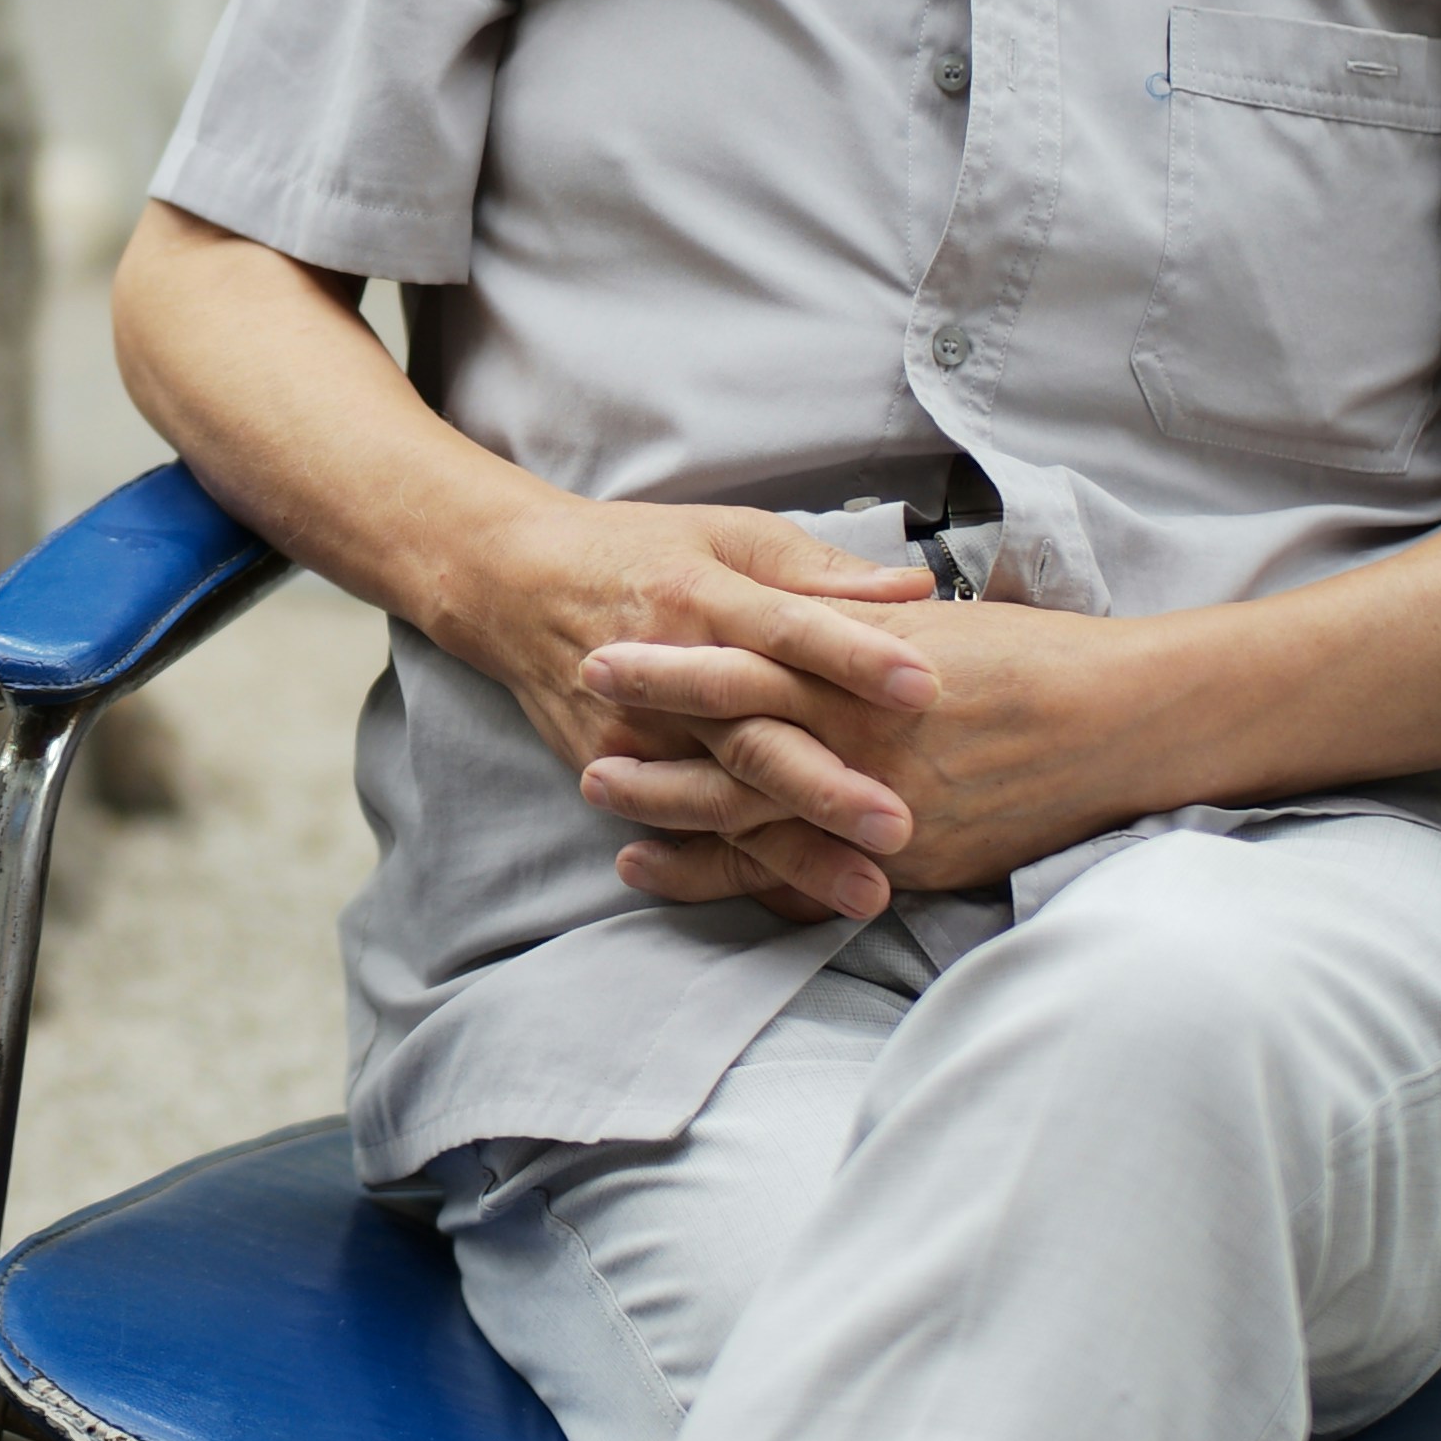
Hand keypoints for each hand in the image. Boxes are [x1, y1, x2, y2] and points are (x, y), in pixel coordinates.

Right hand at [414, 491, 931, 913]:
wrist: (517, 585)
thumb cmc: (642, 552)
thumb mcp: (728, 536)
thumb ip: (821, 572)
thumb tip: (917, 594)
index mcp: (702, 595)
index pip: (786, 628)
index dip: (852, 657)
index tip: (923, 686)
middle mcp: (667, 667)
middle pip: (753, 734)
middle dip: (826, 785)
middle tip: (900, 825)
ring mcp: (634, 731)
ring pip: (722, 803)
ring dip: (795, 852)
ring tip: (869, 890)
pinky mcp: (610, 771)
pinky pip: (681, 831)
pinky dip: (737, 873)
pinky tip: (795, 904)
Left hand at [573, 584, 1182, 909]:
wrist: (1122, 720)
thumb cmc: (1031, 658)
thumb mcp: (930, 627)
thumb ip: (856, 622)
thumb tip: (804, 607)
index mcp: (863, 668)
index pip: (746, 661)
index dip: (670, 664)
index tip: (603, 655)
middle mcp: (862, 738)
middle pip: (733, 745)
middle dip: (653, 747)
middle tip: (578, 745)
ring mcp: (883, 804)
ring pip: (758, 816)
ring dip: (677, 818)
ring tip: (609, 818)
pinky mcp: (908, 859)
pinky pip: (810, 876)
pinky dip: (744, 880)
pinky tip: (689, 883)